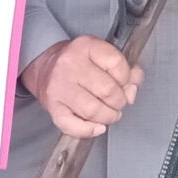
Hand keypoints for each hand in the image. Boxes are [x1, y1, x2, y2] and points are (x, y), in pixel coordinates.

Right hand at [21, 36, 141, 138]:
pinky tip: (97, 126)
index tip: (125, 83)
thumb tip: (133, 88)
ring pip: (92, 110)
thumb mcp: (100, 56)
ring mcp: (59, 87)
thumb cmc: (77, 63)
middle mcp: (70, 65)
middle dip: (119, 102)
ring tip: (110, 114)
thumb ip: (123, 70)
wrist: (44, 67)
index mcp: (86, 47)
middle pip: (107, 90)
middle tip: (118, 103)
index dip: (127, 78)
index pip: (117, 63)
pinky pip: (71, 125)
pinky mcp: (52, 106)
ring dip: (108, 117)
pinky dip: (89, 130)